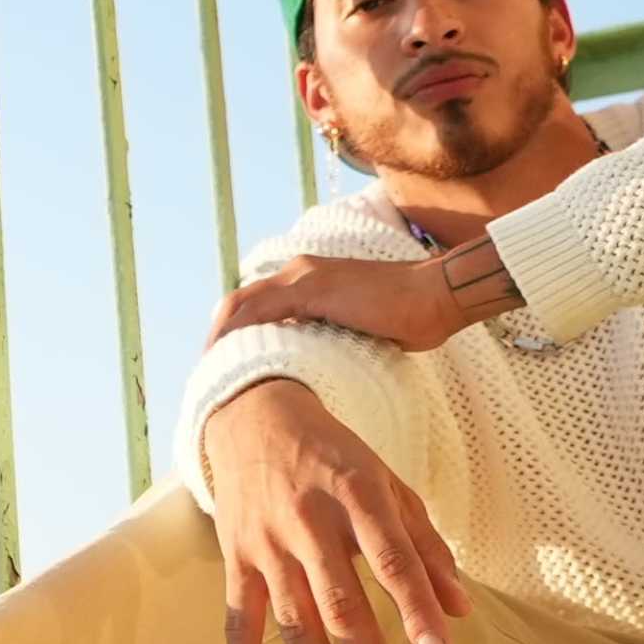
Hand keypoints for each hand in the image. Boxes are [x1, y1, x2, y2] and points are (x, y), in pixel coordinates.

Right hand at [201, 380, 471, 643]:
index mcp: (356, 495)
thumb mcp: (388, 485)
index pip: (390, 559)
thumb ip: (426, 546)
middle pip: (340, 601)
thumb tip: (462, 610)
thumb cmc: (335, 459)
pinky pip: (236, 619)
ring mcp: (266, 543)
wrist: (254, 418)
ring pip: (292, 618)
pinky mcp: (235, 559)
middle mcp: (308, 520)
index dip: (415, 607)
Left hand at [208, 236, 514, 354]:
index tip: (224, 363)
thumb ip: (329, 337)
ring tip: (211, 371)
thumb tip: (312, 364)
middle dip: (218, 336)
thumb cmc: (408, 317)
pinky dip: (242, 334)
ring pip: (243, 305)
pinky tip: (232, 358)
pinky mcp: (313, 288)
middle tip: (207, 372)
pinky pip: (263, 311)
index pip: (255, 304)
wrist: (436, 296)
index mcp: (307, 278)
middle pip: (239, 302)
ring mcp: (304, 276)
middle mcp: (299, 271)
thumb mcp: (357, 329)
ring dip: (222, 338)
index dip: (234, 332)